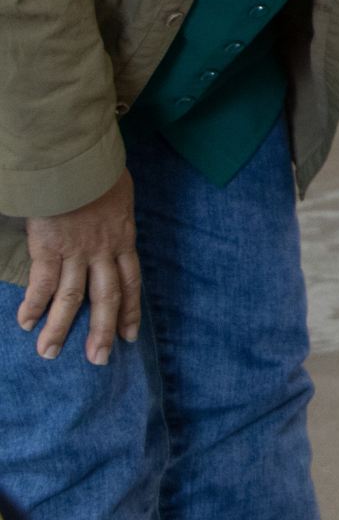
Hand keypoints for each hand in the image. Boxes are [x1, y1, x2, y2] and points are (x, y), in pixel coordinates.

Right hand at [19, 172, 140, 364]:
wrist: (78, 160)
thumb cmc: (98, 172)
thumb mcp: (119, 195)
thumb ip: (115, 216)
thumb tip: (113, 219)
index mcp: (123, 239)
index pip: (131, 282)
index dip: (131, 310)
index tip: (131, 335)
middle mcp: (104, 251)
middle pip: (107, 299)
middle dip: (103, 332)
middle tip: (98, 359)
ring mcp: (77, 251)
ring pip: (72, 299)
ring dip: (61, 329)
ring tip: (50, 353)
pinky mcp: (49, 248)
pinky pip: (42, 284)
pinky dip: (33, 305)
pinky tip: (26, 322)